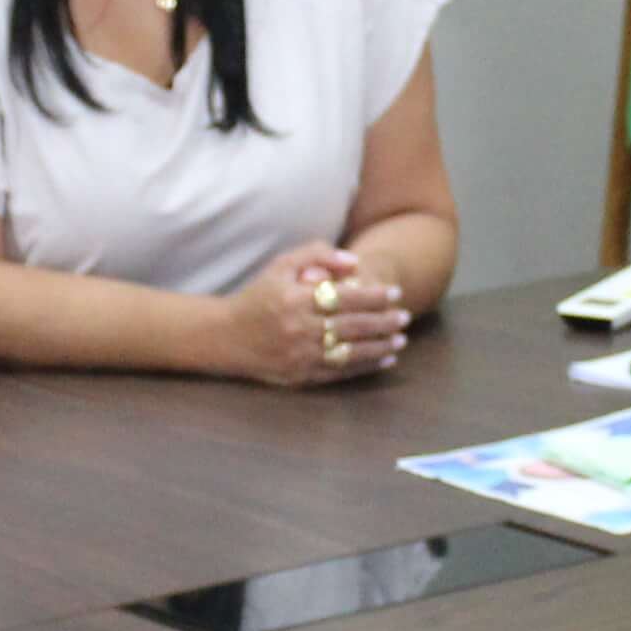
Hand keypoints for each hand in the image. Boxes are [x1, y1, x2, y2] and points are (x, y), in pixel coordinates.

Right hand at [226, 246, 410, 388]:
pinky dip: (365, 366)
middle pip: (352, 325)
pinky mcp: (301, 376)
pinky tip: (384, 359)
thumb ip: (316, 254)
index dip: (374, 296)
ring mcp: (300, 356)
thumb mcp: (281, 266)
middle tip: (405, 316)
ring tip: (401, 339)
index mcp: (295, 299)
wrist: (225, 336)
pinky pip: (340, 372)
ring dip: (380, 346)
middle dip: (383, 321)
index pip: (344, 297)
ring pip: (350, 352)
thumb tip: (353, 261)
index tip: (395, 293)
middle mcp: (299, 329)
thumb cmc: (257, 296)